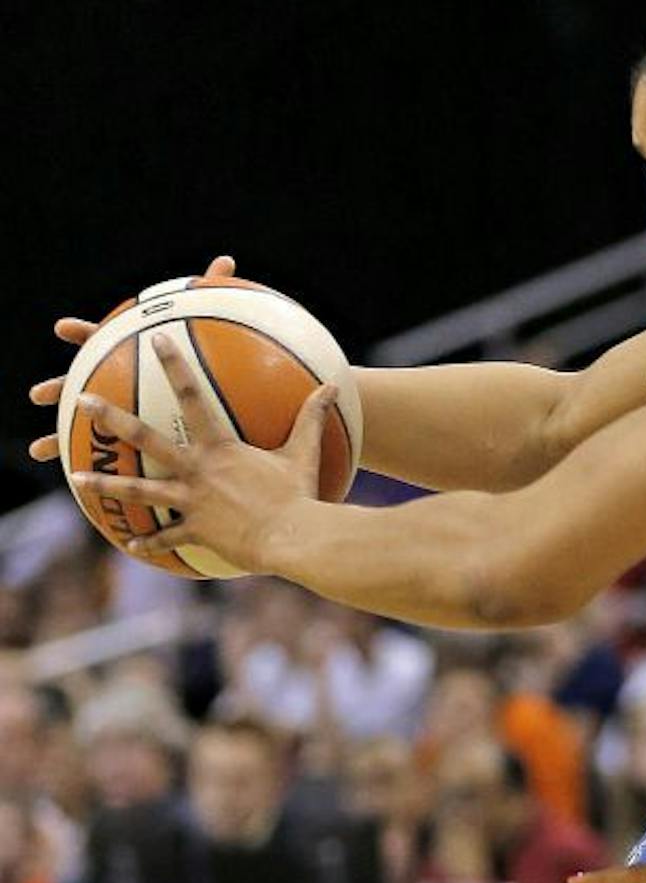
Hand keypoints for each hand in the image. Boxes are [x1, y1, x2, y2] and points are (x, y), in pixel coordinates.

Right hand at [28, 254, 234, 464]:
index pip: (107, 340)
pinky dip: (104, 477)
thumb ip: (216, 297)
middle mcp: (123, 384)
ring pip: (88, 426)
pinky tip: (85, 487)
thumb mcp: (223, 335)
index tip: (63, 328)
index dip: (85, 334)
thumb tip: (226, 261)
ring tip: (40, 451)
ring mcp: (127, 413)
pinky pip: (118, 462)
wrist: (232, 407)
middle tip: (38, 394)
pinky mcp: (140, 444)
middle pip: (86, 384)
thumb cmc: (222, 368)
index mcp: (135, 358)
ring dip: (61, 437)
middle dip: (61, 387)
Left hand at [66, 332, 338, 573]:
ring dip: (106, 481)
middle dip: (111, 417)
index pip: (193, 397)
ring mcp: (191, 502)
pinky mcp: (195, 531)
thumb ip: (312, 418)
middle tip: (81, 400)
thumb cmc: (299, 494)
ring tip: (76, 476)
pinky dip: (149, 539)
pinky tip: (129, 542)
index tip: (157, 341)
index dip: (175, 366)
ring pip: (139, 490)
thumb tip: (332, 387)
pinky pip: (166, 536)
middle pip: (146, 438)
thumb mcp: (305, 453)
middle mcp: (197, 471)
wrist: (292, 537)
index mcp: (220, 448)